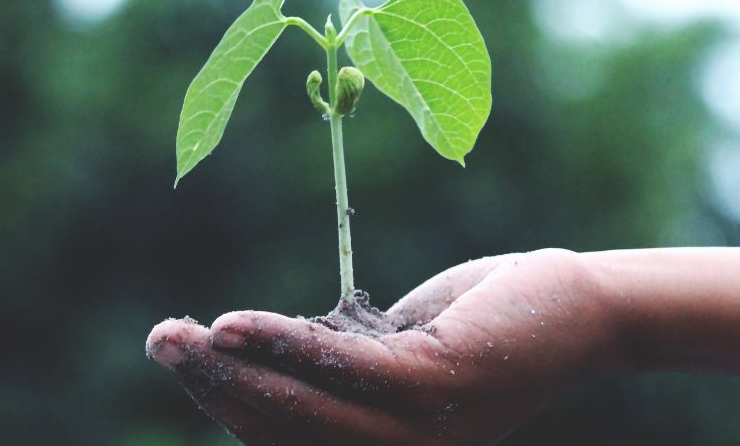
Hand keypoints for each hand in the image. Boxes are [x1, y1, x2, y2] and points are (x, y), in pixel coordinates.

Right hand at [146, 249, 622, 444]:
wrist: (581, 308)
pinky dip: (282, 346)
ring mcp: (421, 429)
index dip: (228, 404)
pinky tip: (233, 325)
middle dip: (213, 387)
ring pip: (302, 408)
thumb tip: (268, 352)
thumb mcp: (400, 348)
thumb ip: (343, 363)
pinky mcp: (438, 384)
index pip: (288, 440)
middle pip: (283, 431)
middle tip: (159, 339)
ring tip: (176, 335)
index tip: (185, 356)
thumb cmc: (488, 323)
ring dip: (230, 370)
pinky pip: (342, 368)